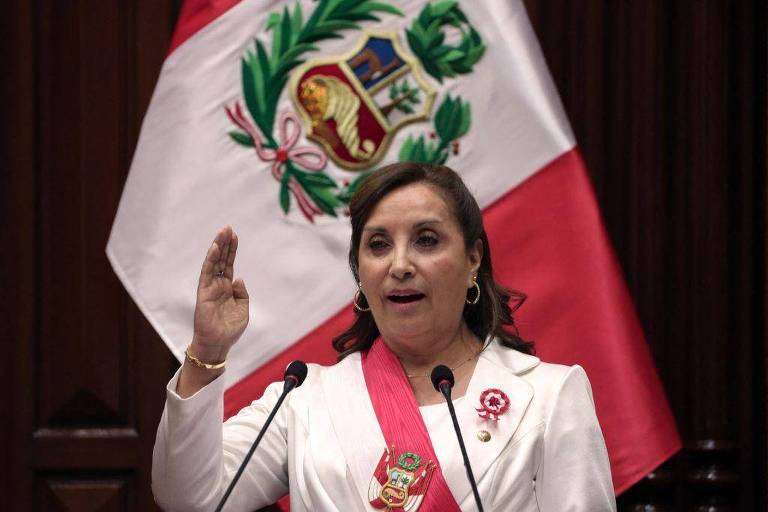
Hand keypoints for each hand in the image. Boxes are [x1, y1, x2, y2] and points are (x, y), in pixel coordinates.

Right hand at [189, 226, 248, 362]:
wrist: (218, 344)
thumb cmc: (230, 330)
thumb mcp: (243, 310)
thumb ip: (242, 293)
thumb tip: (238, 278)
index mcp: (227, 288)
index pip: (229, 265)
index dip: (232, 250)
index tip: (234, 235)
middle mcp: (218, 285)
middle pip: (221, 260)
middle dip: (225, 244)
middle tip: (228, 228)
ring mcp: (210, 287)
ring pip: (213, 262)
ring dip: (218, 247)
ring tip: (222, 232)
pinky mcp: (203, 292)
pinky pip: (206, 272)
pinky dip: (210, 260)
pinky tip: (214, 248)